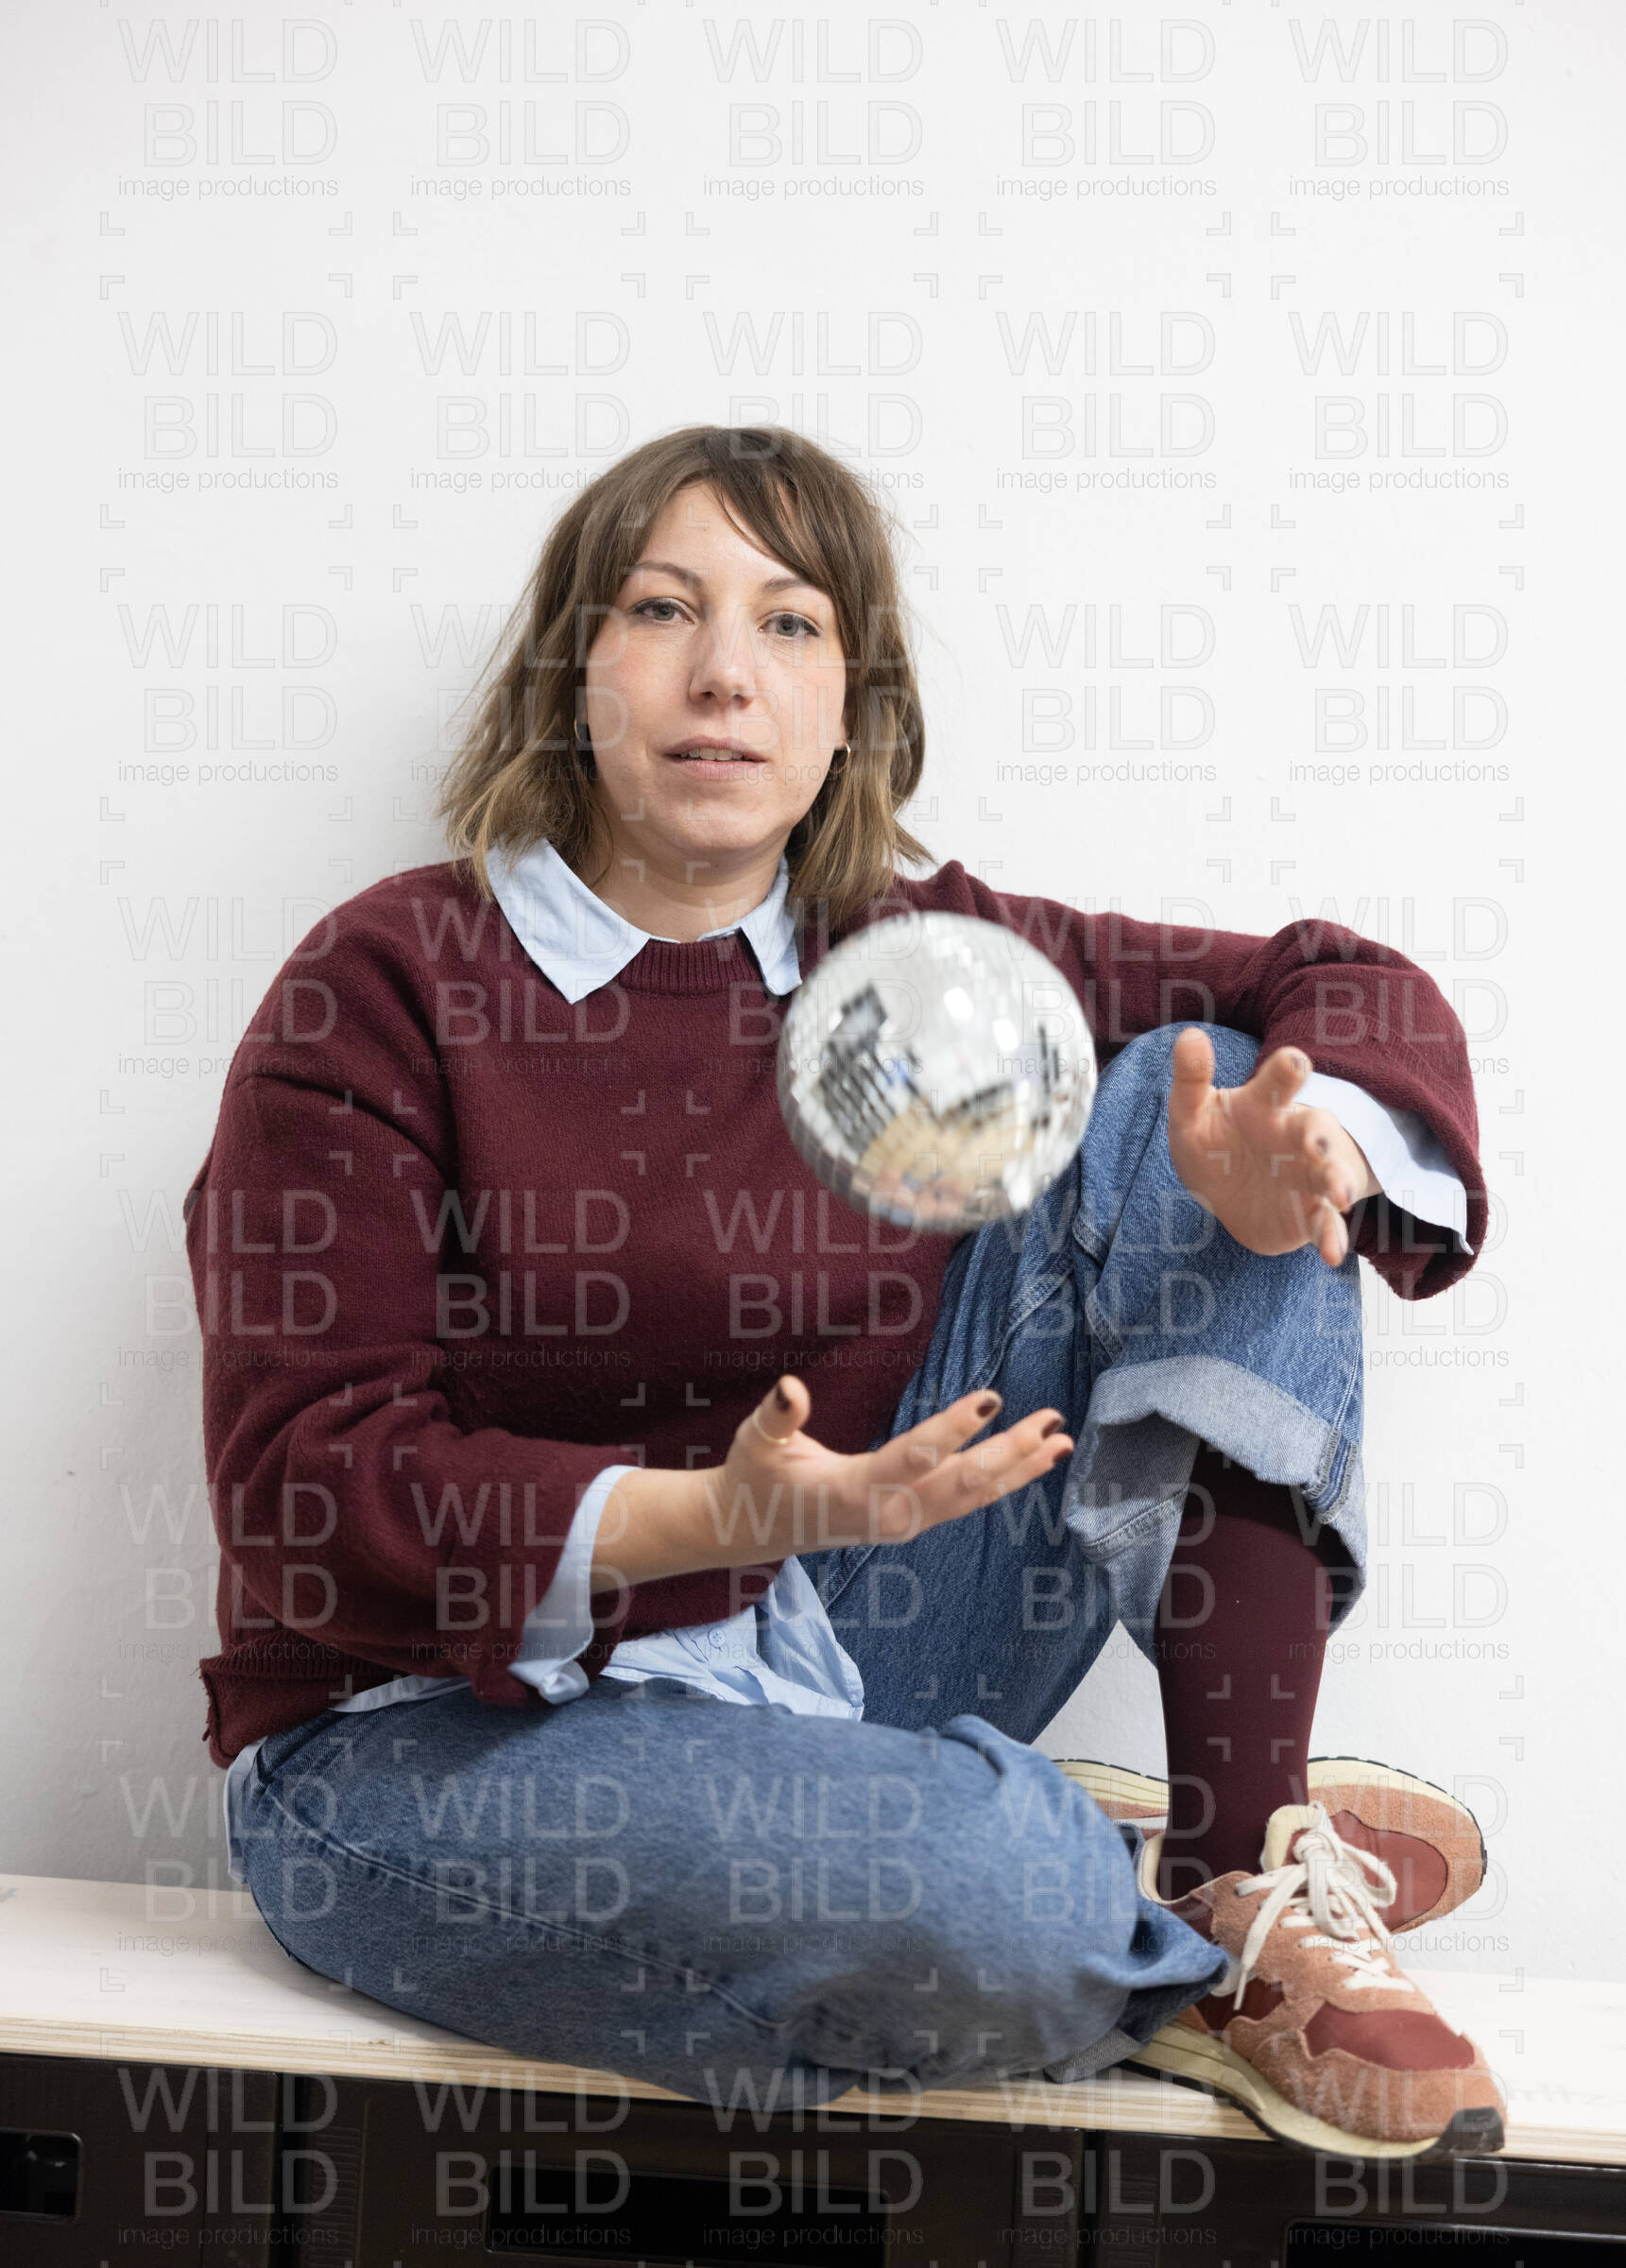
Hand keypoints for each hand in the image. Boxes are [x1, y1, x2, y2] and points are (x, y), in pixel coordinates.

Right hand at [591, 1376, 1074, 1590]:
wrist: (753, 1528)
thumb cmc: (757, 1475)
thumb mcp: (757, 1441)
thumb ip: (778, 1417)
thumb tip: (790, 1389)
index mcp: (852, 1492)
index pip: (911, 1458)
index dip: (951, 1429)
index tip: (990, 1401)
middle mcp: (888, 1514)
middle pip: (959, 1483)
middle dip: (1008, 1452)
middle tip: (1050, 1421)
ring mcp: (905, 1522)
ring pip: (972, 1496)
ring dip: (1019, 1468)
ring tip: (1061, 1441)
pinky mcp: (914, 1521)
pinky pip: (967, 1501)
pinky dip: (1004, 1481)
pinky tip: (1032, 1460)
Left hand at [1165, 1028, 1379, 1267]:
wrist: (1228, 1195)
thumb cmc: (1215, 1143)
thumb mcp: (1192, 1115)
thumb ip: (1191, 1080)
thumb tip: (1189, 1035)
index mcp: (1266, 1105)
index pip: (1280, 1081)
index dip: (1288, 1070)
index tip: (1294, 1063)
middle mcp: (1296, 1135)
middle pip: (1315, 1126)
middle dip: (1319, 1131)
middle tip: (1316, 1138)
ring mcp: (1309, 1174)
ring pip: (1332, 1174)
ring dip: (1338, 1181)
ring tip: (1339, 1194)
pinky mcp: (1312, 1212)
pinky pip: (1328, 1224)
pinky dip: (1333, 1236)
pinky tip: (1334, 1253)